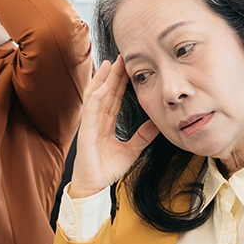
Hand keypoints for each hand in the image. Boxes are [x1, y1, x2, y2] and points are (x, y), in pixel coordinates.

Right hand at [69, 58, 159, 198]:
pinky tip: (103, 86)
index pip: (114, 98)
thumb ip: (143, 136)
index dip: (120, 82)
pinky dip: (96, 97)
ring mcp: (90, 124)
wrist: (95, 186)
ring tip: (109, 64)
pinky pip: (91, 110)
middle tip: (121, 57)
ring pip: (95, 96)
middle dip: (113, 75)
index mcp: (105, 123)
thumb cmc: (107, 169)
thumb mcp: (132, 149)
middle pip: (105, 92)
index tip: (129, 68)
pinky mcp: (85, 131)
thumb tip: (157, 123)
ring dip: (102, 79)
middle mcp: (96, 120)